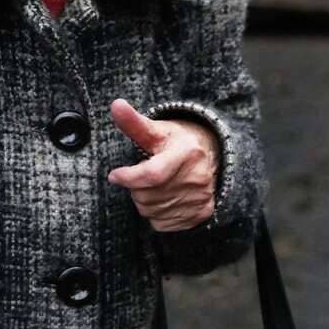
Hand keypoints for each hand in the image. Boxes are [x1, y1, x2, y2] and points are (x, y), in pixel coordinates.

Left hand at [106, 99, 218, 231]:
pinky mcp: (201, 214)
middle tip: (139, 176)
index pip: (152, 174)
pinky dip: (155, 214)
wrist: (214, 156)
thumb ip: (134, 122)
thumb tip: (115, 105)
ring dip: (143, 200)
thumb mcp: (158, 130)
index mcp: (187, 152)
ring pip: (152, 211)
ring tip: (152, 185)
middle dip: (134, 187)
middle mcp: (197, 178)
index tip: (115, 175)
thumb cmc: (179, 141)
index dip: (128, 177)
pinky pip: (162, 224)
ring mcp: (201, 198)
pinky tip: (161, 198)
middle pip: (148, 196)